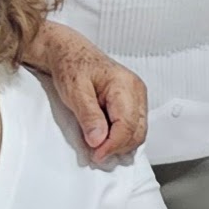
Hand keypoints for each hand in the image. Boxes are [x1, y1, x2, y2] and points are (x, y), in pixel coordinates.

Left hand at [27, 21, 146, 163]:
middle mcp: (136, 90)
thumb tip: (99, 140)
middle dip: (117, 147)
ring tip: (98, 147)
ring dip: (120, 144)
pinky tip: (104, 138)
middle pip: (137, 132)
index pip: (127, 125)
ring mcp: (137, 96)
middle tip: (95, 154)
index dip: (113, 145)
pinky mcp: (132, 102)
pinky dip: (120, 137)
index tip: (97, 155)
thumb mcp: (74, 91)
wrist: (69, 53)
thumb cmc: (71, 65)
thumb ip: (88, 115)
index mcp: (125, 85)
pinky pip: (134, 126)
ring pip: (138, 132)